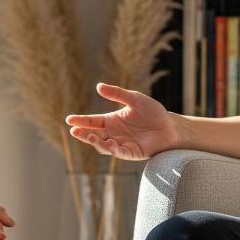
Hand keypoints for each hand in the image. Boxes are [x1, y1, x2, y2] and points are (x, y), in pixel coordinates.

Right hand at [65, 83, 180, 160]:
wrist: (170, 126)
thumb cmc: (153, 112)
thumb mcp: (134, 99)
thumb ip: (117, 94)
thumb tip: (98, 86)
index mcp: (111, 121)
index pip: (92, 121)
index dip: (81, 121)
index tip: (69, 120)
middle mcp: (113, 134)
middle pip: (94, 135)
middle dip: (83, 134)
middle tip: (74, 131)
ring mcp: (121, 144)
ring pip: (103, 146)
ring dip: (96, 142)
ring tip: (91, 136)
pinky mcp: (131, 153)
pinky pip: (119, 153)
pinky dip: (114, 149)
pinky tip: (111, 142)